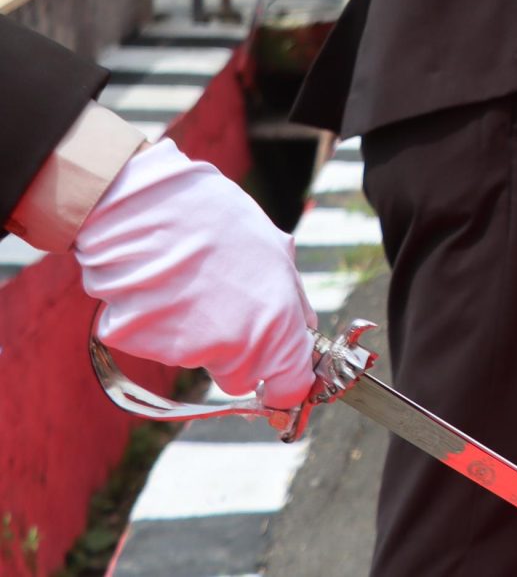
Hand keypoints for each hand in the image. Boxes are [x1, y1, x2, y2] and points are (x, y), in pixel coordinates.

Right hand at [73, 140, 316, 408]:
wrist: (147, 204)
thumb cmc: (218, 221)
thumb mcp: (277, 252)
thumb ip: (293, 301)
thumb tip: (304, 331)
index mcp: (275, 325)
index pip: (289, 388)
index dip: (286, 384)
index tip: (282, 376)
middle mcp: (232, 348)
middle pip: (240, 379)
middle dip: (238, 354)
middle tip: (226, 306)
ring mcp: (181, 350)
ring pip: (197, 358)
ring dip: (196, 332)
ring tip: (191, 280)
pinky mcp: (138, 344)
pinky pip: (156, 343)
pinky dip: (158, 324)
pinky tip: (160, 284)